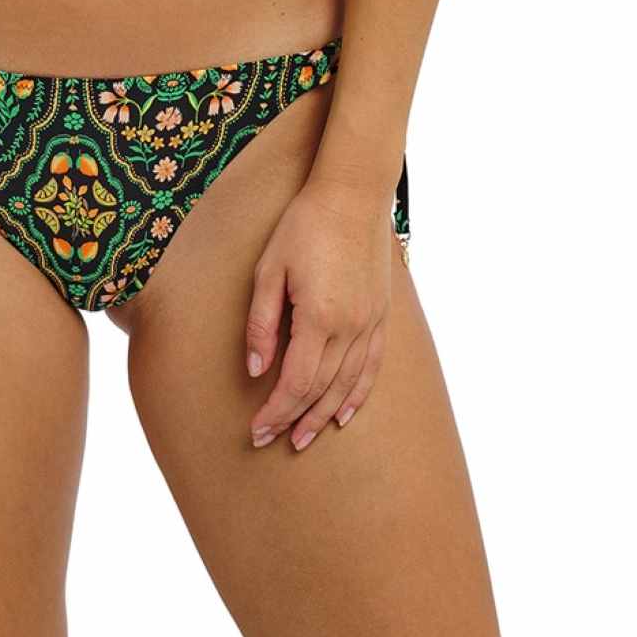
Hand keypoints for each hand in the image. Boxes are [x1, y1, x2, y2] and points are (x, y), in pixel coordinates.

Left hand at [244, 181, 392, 450]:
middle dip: (293, 419)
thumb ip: (262, 323)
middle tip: (270, 441)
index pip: (296, 382)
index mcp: (319, 317)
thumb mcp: (268, 271)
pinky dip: (358, 394)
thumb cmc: (303, 227)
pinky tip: (345, 413)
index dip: (275, 411)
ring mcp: (370, 323)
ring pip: (348, 385)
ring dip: (324, 415)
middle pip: (321, 390)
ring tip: (303, 438)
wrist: (352, 194)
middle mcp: (350, 327)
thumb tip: (257, 369)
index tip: (257, 431)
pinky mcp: (380, 315)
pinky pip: (371, 366)